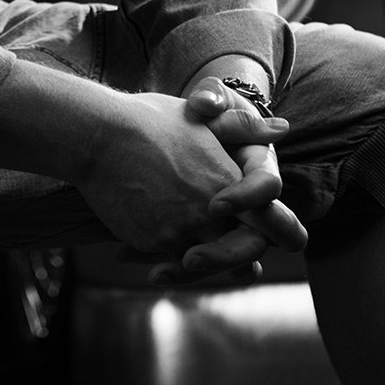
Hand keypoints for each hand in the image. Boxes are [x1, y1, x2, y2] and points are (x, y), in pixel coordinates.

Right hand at [74, 89, 290, 262]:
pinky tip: (158, 261)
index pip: (269, 221)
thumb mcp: (200, 119)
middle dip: (240, 258)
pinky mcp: (155, 242)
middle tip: (236, 263)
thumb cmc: (149, 121)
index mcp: (228, 180)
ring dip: (204, 264)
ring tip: (193, 261)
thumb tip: (283, 128)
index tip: (256, 232)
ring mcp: (183, 230)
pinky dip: (169, 265)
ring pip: (208, 264)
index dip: (270, 230)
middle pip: (244, 253)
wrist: (101, 137)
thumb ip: (244, 128)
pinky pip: (172, 264)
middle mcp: (212, 211)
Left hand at [155, 78, 306, 284]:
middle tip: (189, 258)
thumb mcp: (209, 100)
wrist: (175, 128)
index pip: (268, 188)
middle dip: (224, 255)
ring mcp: (228, 226)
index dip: (246, 197)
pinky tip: (140, 264)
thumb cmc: (200, 110)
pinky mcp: (202, 237)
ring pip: (225, 265)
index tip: (214, 205)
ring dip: (193, 271)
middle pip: (254, 243)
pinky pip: (195, 262)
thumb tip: (208, 103)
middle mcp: (253, 205)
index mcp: (259, 166)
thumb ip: (213, 99)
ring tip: (157, 271)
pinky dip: (172, 266)